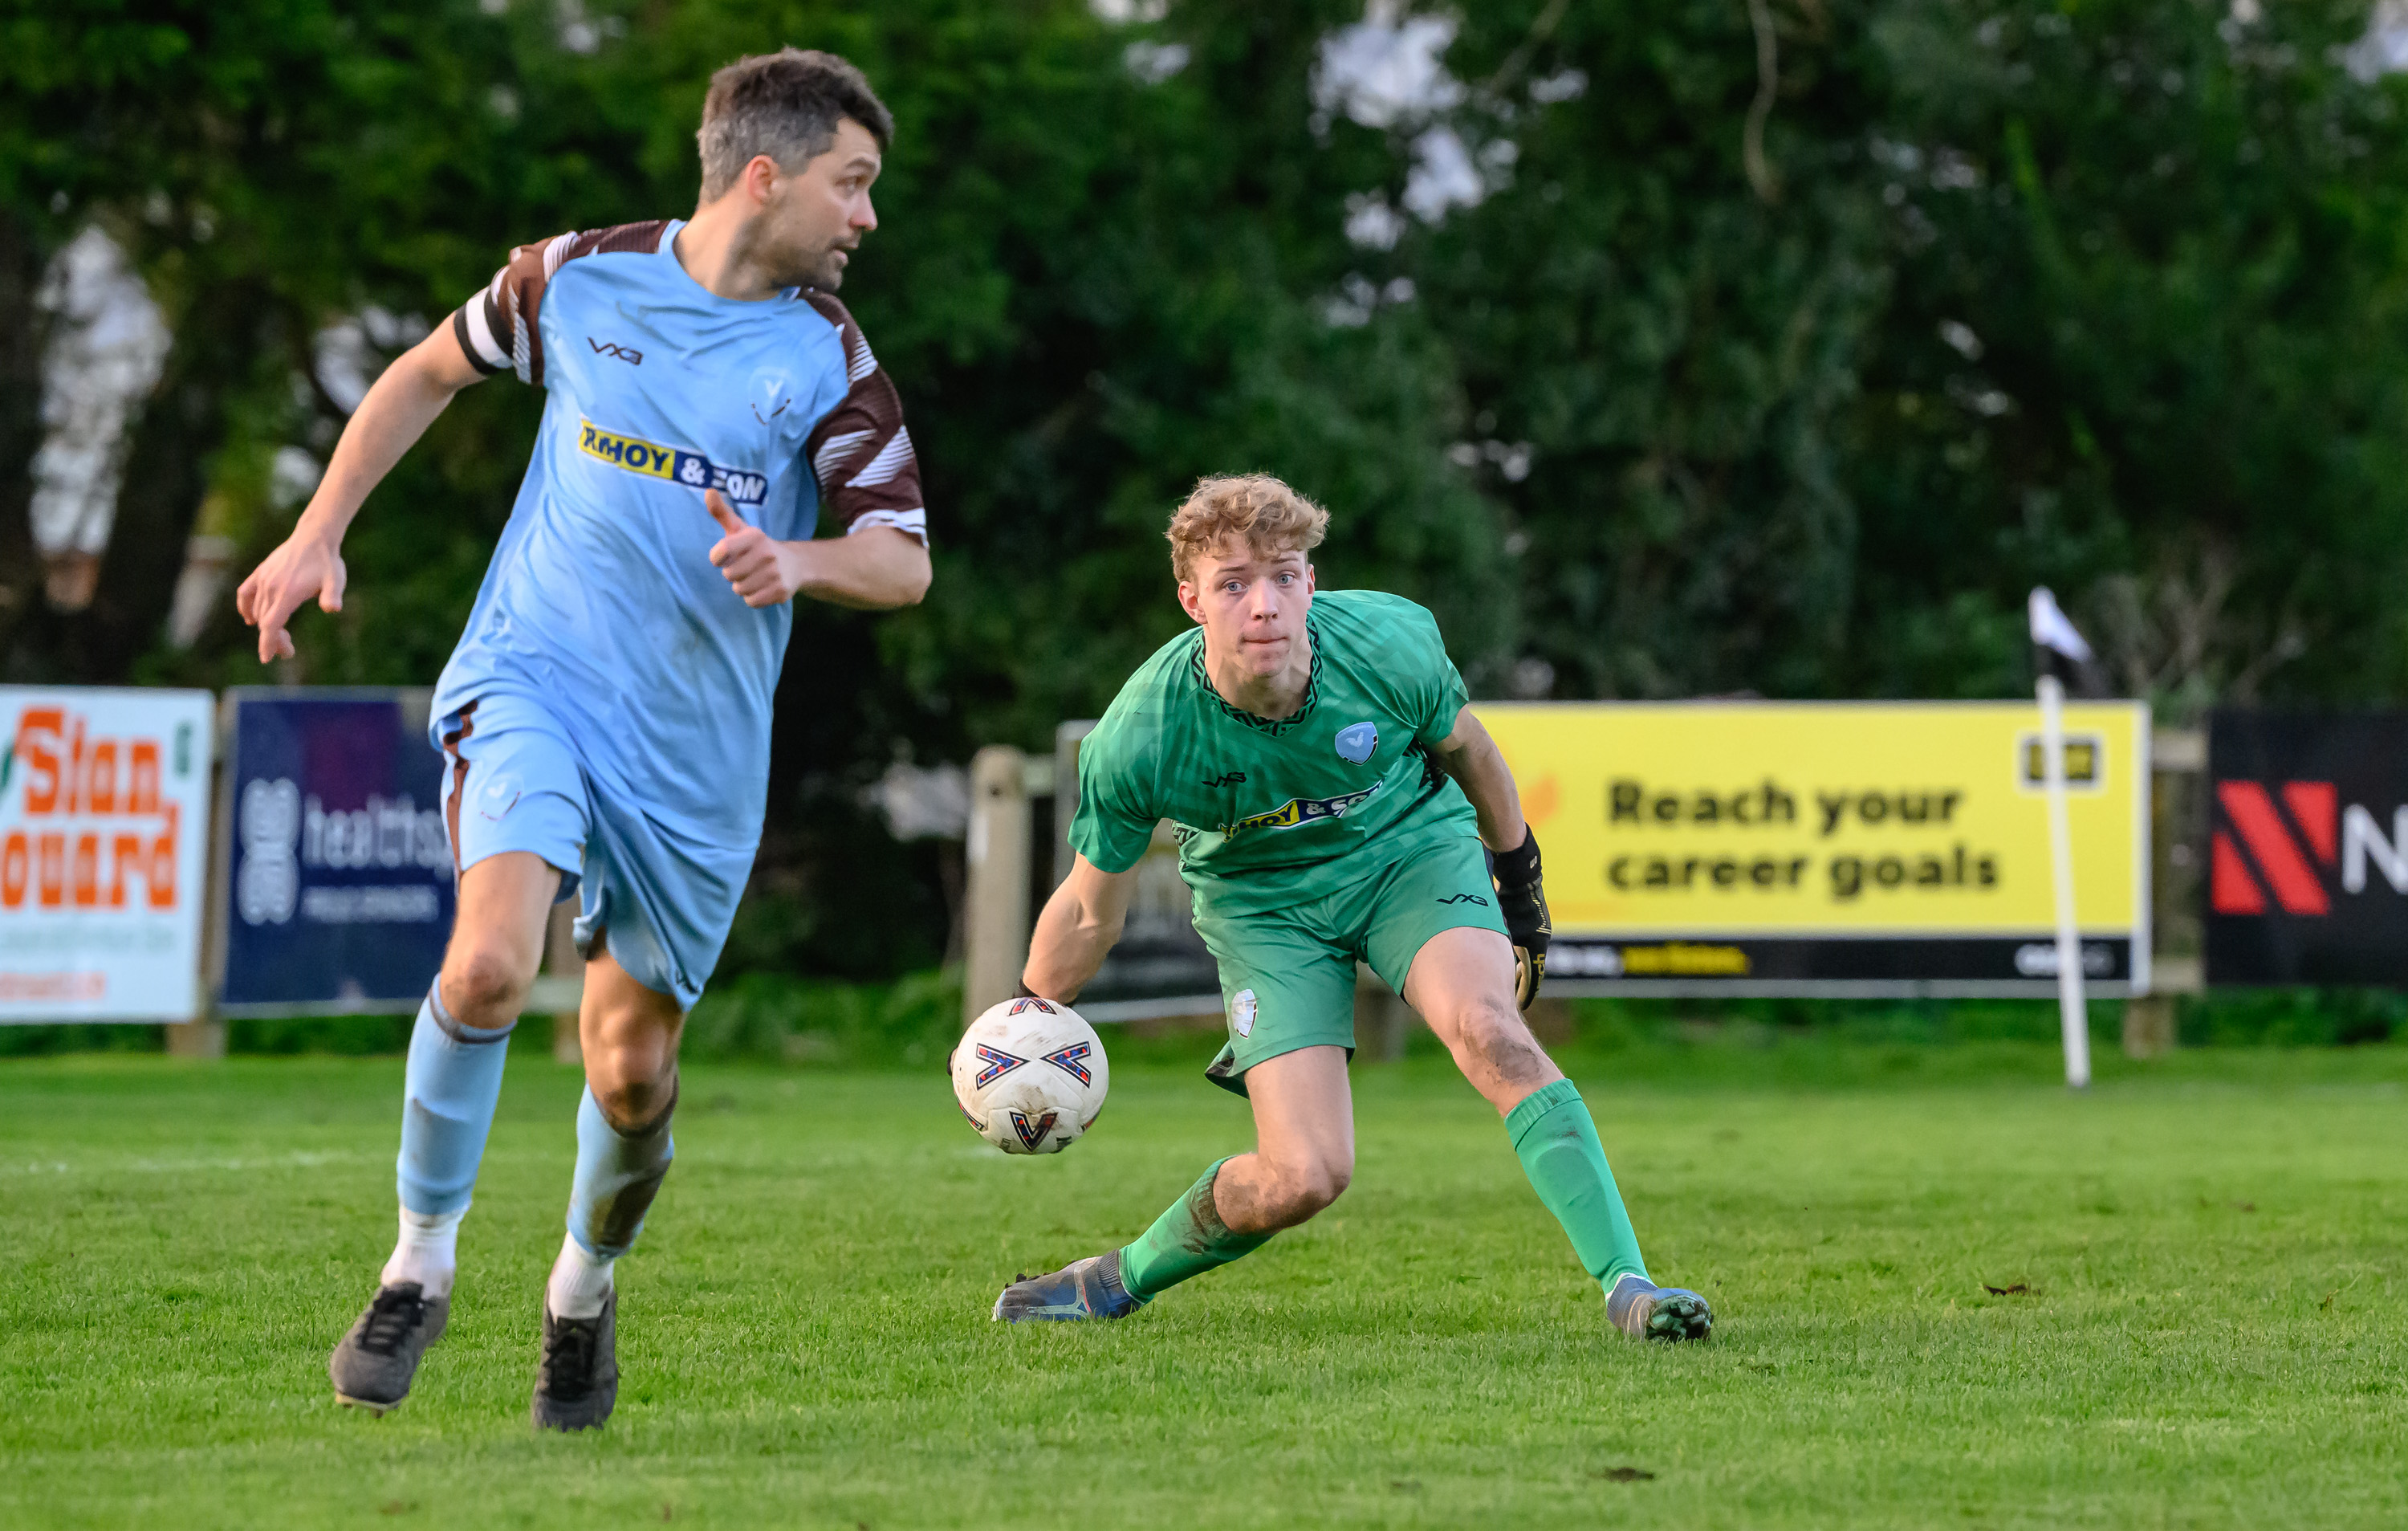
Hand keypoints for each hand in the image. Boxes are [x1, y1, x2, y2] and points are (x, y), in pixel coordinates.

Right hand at [233, 529, 346, 662]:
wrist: (315, 537)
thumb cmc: (328, 562)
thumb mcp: (336, 580)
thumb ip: (333, 595)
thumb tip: (333, 609)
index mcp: (288, 593)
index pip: (271, 624)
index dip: (268, 643)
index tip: (268, 659)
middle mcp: (271, 587)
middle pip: (265, 622)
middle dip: (273, 640)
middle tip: (288, 651)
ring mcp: (264, 579)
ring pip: (257, 611)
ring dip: (265, 627)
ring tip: (282, 637)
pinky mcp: (260, 573)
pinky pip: (245, 593)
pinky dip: (245, 607)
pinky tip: (250, 618)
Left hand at [705, 488, 805, 606]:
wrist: (795, 564)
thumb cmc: (757, 546)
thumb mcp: (740, 528)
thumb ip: (721, 512)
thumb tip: (708, 491)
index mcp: (755, 536)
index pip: (720, 553)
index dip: (718, 558)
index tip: (726, 555)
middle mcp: (766, 554)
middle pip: (728, 575)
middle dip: (734, 573)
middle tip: (746, 566)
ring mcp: (775, 574)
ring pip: (739, 589)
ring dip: (743, 586)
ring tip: (755, 576)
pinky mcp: (780, 591)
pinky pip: (751, 601)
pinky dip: (753, 597)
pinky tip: (762, 587)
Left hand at [1490, 828, 1549, 1009]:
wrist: (1520, 876)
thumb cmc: (1509, 901)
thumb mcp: (1502, 929)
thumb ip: (1496, 949)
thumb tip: (1484, 969)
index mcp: (1535, 946)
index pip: (1532, 978)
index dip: (1525, 994)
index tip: (1519, 1007)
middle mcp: (1540, 941)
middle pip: (1532, 970)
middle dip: (1522, 985)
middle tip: (1512, 999)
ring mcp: (1538, 932)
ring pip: (1529, 958)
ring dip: (1519, 969)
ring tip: (1508, 981)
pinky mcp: (1534, 924)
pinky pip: (1527, 947)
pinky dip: (1519, 956)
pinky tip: (1507, 957)